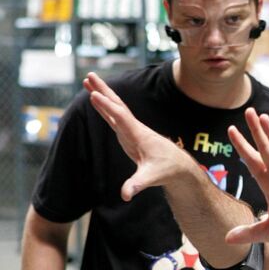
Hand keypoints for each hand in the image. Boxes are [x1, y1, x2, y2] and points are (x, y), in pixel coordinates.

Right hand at [83, 72, 192, 200]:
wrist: (178, 166)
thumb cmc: (167, 170)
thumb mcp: (152, 178)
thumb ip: (138, 184)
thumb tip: (126, 194)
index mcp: (139, 135)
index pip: (121, 118)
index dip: (108, 107)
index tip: (94, 95)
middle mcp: (135, 128)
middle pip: (117, 105)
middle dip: (104, 91)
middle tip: (90, 75)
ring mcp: (131, 129)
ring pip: (115, 108)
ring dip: (102, 94)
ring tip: (88, 80)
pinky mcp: (128, 134)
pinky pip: (114, 116)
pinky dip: (104, 107)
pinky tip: (96, 99)